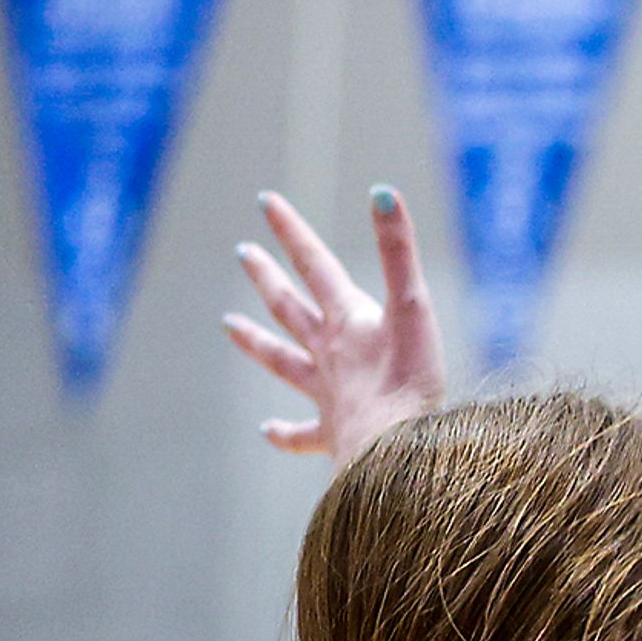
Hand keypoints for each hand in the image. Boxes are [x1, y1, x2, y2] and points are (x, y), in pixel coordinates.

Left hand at [224, 186, 446, 463]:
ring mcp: (326, 394)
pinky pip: (301, 436)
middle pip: (289, 307)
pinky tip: (266, 432)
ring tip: (229, 325)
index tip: (266, 202)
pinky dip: (283, 435)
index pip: (315, 264)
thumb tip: (382, 191)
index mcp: (347, 321)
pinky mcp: (334, 435)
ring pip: (282, 362)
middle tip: (243, 252)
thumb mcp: (413, 307)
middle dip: (268, 277)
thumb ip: (398, 251)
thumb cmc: (410, 379)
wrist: (396, 448)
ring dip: (256, 342)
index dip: (292, 231)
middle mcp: (328, 353)